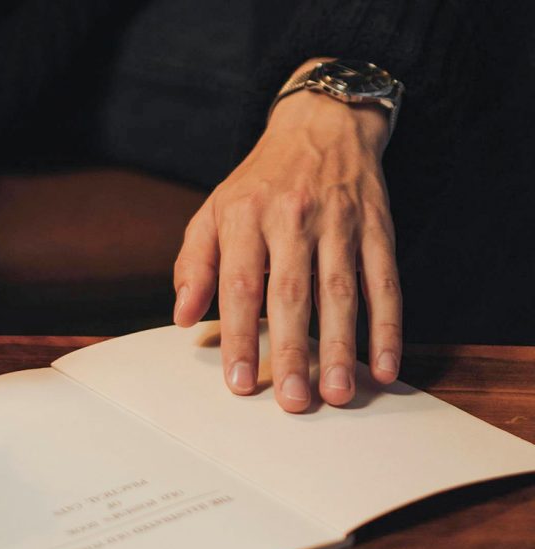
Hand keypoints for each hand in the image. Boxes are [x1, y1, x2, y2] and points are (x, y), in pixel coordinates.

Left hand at [173, 87, 401, 411]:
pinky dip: (388, 325)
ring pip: (341, 292)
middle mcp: (292, 217)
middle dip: (292, 352)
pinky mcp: (377, 226)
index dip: (240, 336)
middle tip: (293, 402)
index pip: (240, 285)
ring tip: (338, 393)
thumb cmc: (259, 183)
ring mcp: (339, 222)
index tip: (240, 383)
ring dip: (341, 347)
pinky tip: (383, 365)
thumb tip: (182, 318)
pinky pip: (385, 281)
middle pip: (291, 294)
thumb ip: (194, 264)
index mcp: (245, 215)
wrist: (320, 125)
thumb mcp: (214, 211)